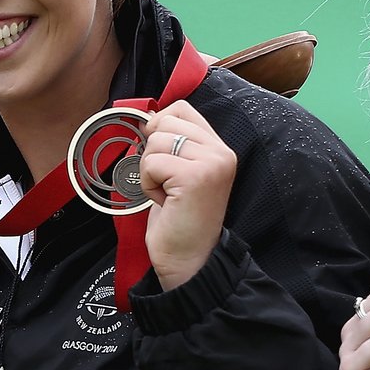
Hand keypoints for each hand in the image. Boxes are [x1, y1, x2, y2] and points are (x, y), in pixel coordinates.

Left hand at [137, 101, 235, 289]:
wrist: (188, 260)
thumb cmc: (179, 220)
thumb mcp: (179, 172)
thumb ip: (173, 143)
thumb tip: (149, 116)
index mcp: (220, 148)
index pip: (181, 109)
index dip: (160, 127)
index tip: (161, 158)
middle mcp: (221, 151)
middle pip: (165, 121)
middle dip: (153, 153)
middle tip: (167, 182)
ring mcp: (211, 163)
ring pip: (156, 142)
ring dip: (150, 172)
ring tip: (168, 194)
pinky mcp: (195, 177)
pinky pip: (151, 163)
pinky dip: (148, 185)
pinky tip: (165, 202)